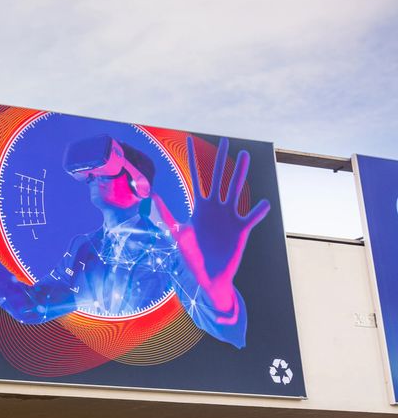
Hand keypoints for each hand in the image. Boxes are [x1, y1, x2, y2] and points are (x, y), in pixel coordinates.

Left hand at [153, 137, 269, 321]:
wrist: (208, 277)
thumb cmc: (192, 258)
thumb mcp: (178, 234)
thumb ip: (168, 214)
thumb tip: (153, 195)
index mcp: (200, 208)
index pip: (197, 179)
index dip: (194, 160)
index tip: (192, 140)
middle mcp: (216, 209)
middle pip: (219, 178)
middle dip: (221, 159)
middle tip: (225, 140)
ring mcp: (229, 217)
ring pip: (236, 190)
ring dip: (240, 174)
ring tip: (245, 156)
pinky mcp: (242, 229)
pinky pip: (252, 216)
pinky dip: (258, 211)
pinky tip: (264, 204)